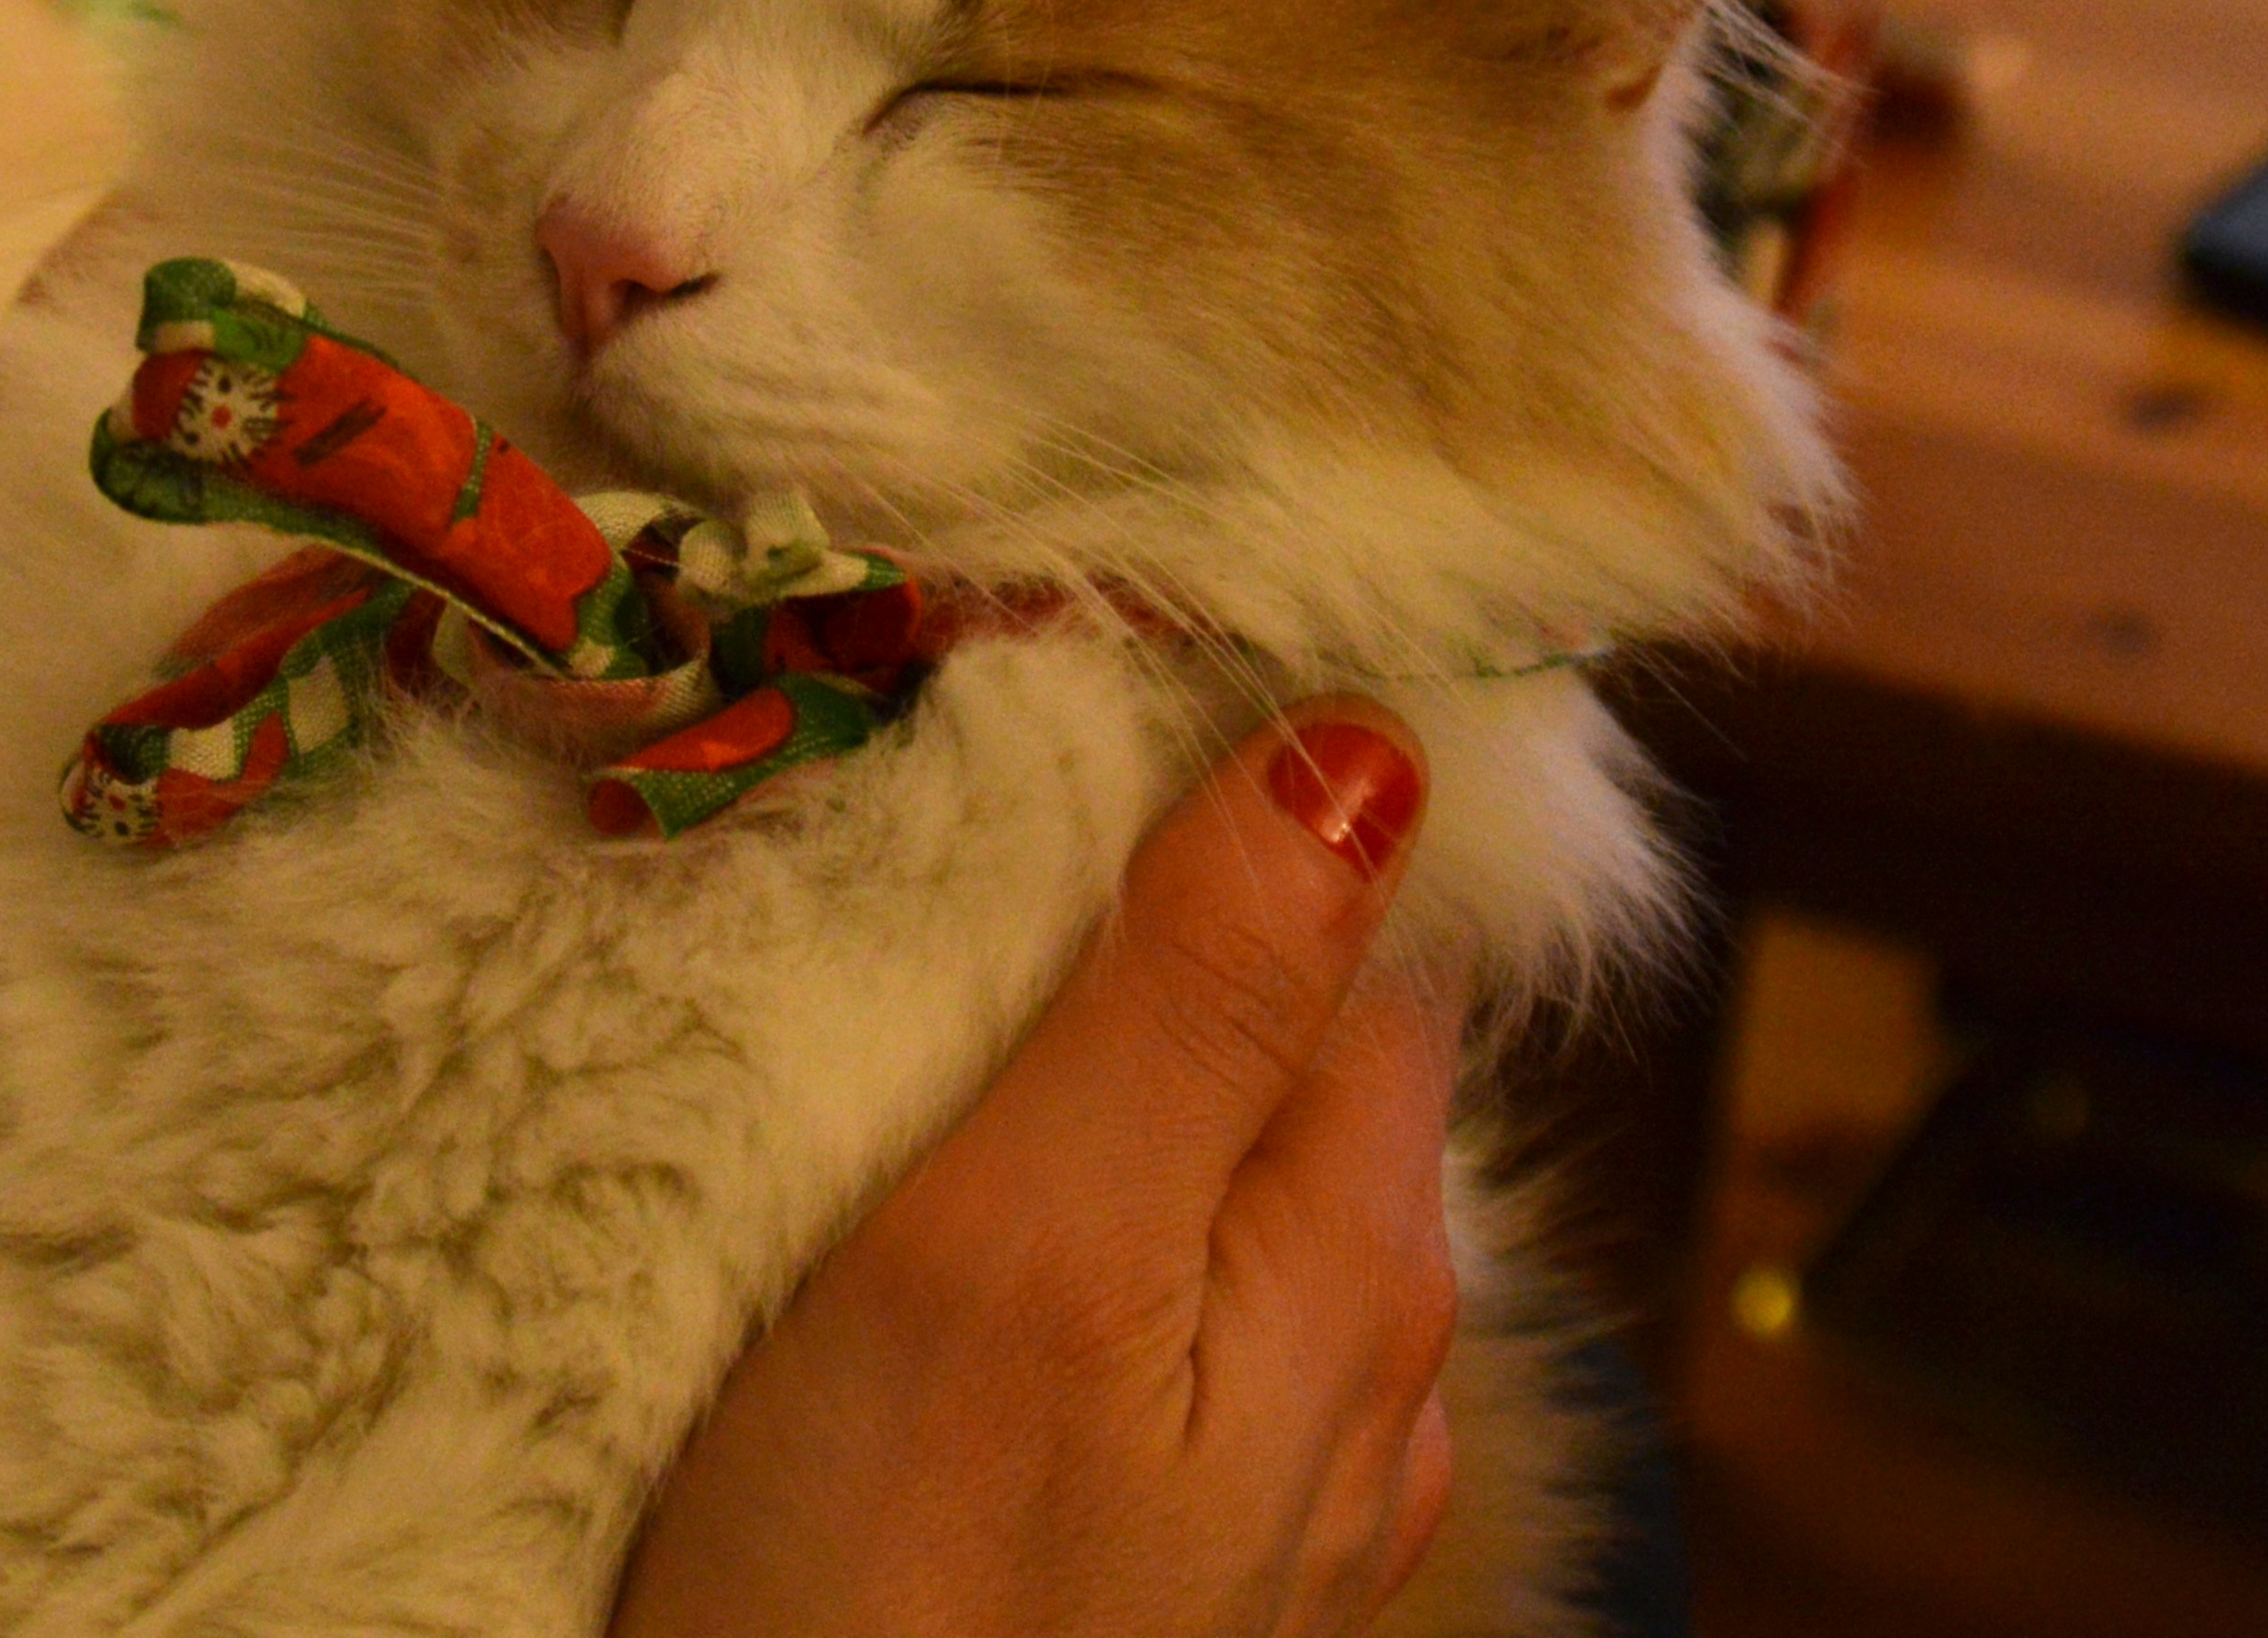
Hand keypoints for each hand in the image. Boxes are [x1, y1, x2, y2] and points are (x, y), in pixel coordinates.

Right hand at [613, 705, 1456, 1637]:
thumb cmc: (894, 1571)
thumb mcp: (1029, 1240)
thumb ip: (1199, 1003)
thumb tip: (1370, 751)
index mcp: (1359, 1244)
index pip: (1373, 938)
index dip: (1245, 809)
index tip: (1080, 715)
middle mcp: (1371, 1357)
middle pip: (1308, 1058)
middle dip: (1178, 941)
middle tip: (972, 846)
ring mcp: (1278, 1471)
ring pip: (1234, 1184)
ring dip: (1127, 1087)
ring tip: (952, 1014)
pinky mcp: (1167, 1541)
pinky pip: (1174, 1313)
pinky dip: (1095, 1225)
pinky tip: (977, 1227)